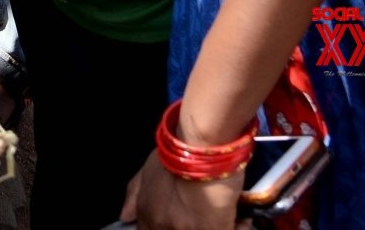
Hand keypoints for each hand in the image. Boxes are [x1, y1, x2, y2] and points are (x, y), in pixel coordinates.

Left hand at [126, 151, 244, 229]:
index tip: (185, 220)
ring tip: (225, 215)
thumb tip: (125, 215)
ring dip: (217, 225)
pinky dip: (236, 225)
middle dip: (195, 226)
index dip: (164, 227)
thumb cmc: (175, 153)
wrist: (201, 144)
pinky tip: (240, 218)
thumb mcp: (147, 169)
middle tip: (206, 216)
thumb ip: (135, 194)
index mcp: (147, 213)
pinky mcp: (213, 229)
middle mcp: (162, 225)